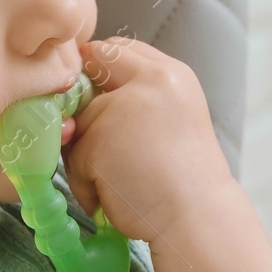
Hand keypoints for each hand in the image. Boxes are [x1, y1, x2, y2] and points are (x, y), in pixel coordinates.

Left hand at [61, 37, 236, 244]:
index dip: (101, 77)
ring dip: (86, 154)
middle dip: (88, 107)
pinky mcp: (100, 138)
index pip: (117, 50)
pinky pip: (72, 157)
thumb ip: (135, 101)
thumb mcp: (170, 121)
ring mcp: (124, 106)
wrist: (198, 221)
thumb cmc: (183, 184)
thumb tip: (79, 102)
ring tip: (121, 179)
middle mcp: (152, 79)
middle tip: (108, 145)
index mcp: (173, 75)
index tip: (106, 111)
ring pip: (78, 121)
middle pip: (90, 72)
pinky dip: (85, 182)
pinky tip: (113, 194)